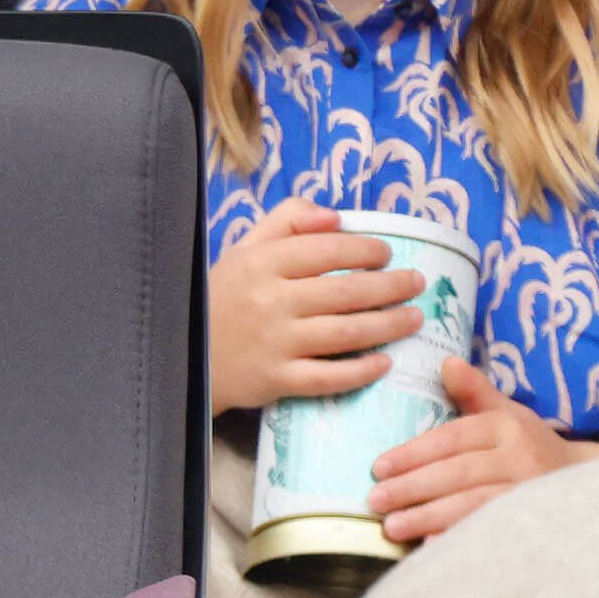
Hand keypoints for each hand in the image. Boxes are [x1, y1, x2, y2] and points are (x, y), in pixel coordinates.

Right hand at [210, 198, 424, 412]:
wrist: (182, 355)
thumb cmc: (225, 296)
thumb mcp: (246, 248)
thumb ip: (288, 219)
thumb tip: (336, 217)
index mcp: (263, 263)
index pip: (328, 250)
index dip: (367, 250)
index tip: (388, 254)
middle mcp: (270, 301)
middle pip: (347, 292)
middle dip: (392, 287)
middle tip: (417, 283)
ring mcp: (274, 343)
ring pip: (346, 333)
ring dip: (389, 325)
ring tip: (414, 318)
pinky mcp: (275, 380)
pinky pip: (328, 378)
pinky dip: (361, 372)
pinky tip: (385, 363)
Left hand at [366, 356, 598, 541]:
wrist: (579, 479)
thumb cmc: (529, 444)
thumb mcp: (506, 412)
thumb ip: (474, 391)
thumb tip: (445, 362)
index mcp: (508, 426)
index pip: (455, 437)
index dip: (415, 452)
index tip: (378, 468)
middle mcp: (520, 458)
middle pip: (461, 472)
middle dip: (414, 487)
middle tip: (375, 500)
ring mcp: (527, 493)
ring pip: (474, 505)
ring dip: (430, 516)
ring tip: (392, 527)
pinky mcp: (529, 521)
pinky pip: (490, 532)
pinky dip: (459, 539)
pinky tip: (430, 547)